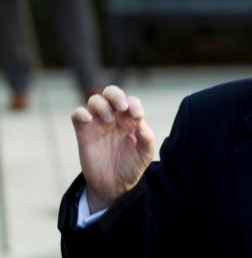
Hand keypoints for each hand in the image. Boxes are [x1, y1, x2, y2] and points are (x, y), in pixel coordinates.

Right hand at [71, 85, 154, 212]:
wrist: (114, 185)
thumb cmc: (131, 166)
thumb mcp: (145, 154)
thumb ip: (147, 138)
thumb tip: (141, 123)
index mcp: (130, 120)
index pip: (131, 101)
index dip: (134, 104)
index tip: (137, 117)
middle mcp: (114, 118)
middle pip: (111, 93)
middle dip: (116, 95)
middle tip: (121, 107)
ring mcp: (98, 123)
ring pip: (95, 100)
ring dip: (102, 105)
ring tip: (109, 120)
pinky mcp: (83, 132)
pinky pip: (77, 115)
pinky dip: (81, 113)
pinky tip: (88, 119)